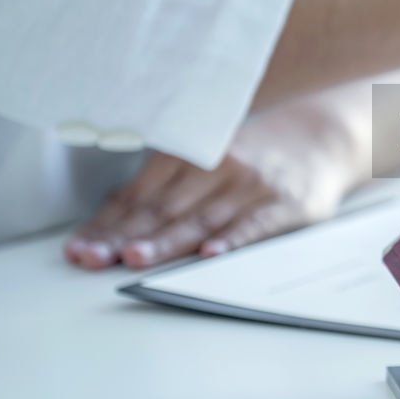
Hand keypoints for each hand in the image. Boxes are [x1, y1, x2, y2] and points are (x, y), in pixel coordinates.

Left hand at [64, 100, 358, 269]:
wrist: (320, 140)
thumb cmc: (253, 158)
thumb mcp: (208, 158)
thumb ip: (167, 187)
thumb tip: (112, 221)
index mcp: (189, 155)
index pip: (140, 196)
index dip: (107, 224)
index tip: (78, 248)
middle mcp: (217, 167)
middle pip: (164, 209)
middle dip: (124, 237)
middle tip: (93, 258)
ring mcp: (251, 185)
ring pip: (201, 219)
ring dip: (166, 242)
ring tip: (136, 259)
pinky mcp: (285, 204)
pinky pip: (255, 224)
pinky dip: (231, 240)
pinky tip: (211, 254)